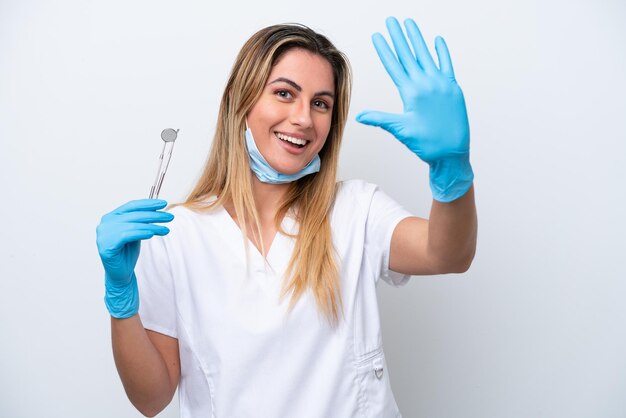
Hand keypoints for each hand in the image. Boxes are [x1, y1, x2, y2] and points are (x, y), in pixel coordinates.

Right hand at [96, 199, 173, 317]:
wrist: (121, 273)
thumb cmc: (128, 252)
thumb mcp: (136, 232)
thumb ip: (141, 220)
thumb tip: (157, 208)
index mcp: (111, 217)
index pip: (131, 205)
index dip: (148, 204)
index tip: (163, 203)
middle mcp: (105, 223)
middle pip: (134, 215)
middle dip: (154, 215)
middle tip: (170, 216)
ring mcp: (104, 234)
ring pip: (132, 225)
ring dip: (152, 226)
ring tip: (166, 229)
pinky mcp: (106, 245)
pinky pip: (127, 235)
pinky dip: (141, 233)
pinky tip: (152, 234)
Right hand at [357, 17, 473, 201]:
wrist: (452, 153)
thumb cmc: (427, 144)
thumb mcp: (400, 130)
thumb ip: (380, 119)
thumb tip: (360, 116)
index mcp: (412, 92)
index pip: (394, 65)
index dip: (384, 49)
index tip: (377, 35)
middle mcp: (426, 83)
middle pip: (409, 55)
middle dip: (398, 37)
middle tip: (391, 21)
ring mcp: (441, 83)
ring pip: (426, 55)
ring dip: (417, 38)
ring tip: (409, 23)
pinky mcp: (453, 88)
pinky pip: (446, 64)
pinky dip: (441, 52)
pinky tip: (437, 40)